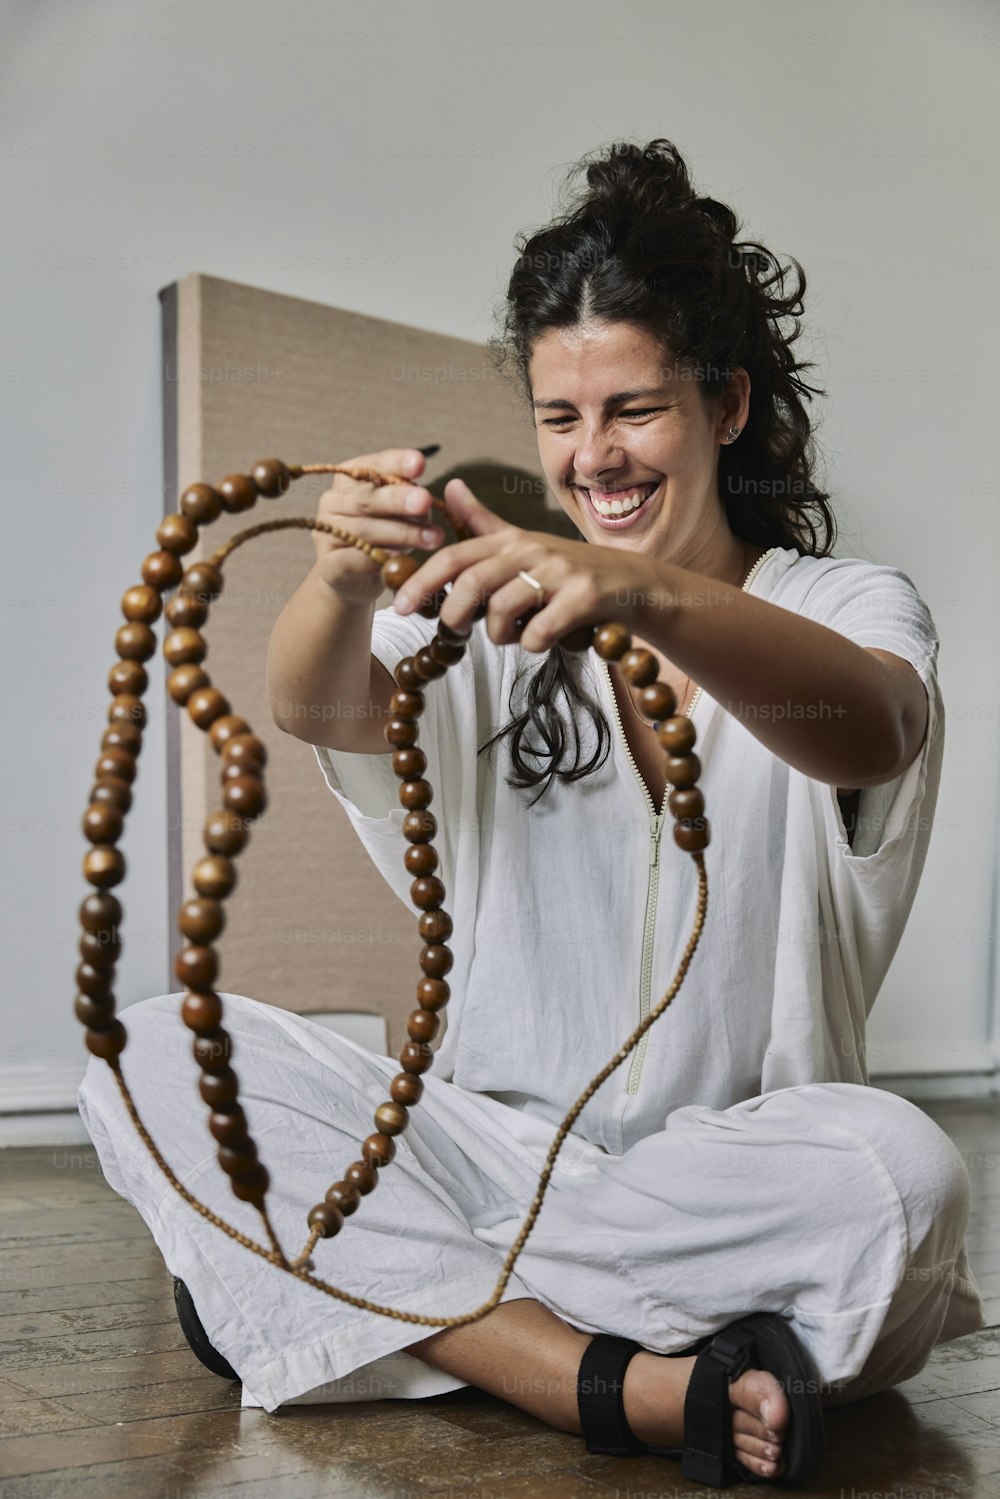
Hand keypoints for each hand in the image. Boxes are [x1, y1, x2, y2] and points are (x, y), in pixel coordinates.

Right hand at [312, 447, 445, 606]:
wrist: (352, 578)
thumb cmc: (381, 538)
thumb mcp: (398, 514)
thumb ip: (410, 503)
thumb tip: (427, 503)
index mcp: (350, 480)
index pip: (373, 465)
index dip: (396, 463)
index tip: (419, 463)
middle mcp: (333, 502)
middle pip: (367, 498)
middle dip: (399, 499)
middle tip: (425, 500)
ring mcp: (327, 533)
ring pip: (365, 529)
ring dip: (402, 533)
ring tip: (433, 537)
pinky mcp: (329, 564)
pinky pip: (354, 559)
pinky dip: (378, 558)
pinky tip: (399, 558)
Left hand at [392, 477, 665, 650]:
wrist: (637, 585)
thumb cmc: (572, 571)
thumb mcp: (526, 543)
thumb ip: (484, 523)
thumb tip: (449, 488)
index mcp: (512, 539)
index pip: (454, 556)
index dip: (421, 580)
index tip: (399, 607)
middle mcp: (532, 549)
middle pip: (472, 583)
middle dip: (455, 615)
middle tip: (457, 633)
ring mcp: (560, 572)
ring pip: (503, 612)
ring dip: (501, 636)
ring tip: (515, 635)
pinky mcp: (585, 597)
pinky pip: (539, 632)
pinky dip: (534, 644)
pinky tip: (545, 639)